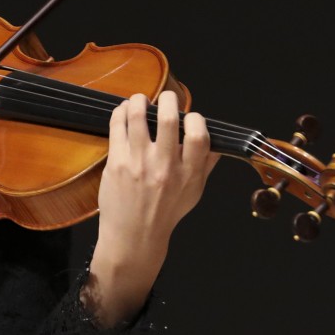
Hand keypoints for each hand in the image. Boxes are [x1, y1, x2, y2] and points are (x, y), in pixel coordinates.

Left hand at [83, 90, 218, 325]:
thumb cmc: (165, 213)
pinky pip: (117, 127)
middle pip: (169, 119)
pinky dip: (120, 112)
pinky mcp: (116, 162)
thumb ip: (206, 165)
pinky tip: (123, 110)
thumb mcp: (194, 192)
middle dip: (169, 100)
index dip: (195, 118)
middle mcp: (165, 166)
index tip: (189, 115)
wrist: (134, 236)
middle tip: (167, 97)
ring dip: (139, 100)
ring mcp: (138, 163)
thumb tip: (218, 142)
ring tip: (140, 99)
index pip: (199, 135)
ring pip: (138, 117)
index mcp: (188, 173)